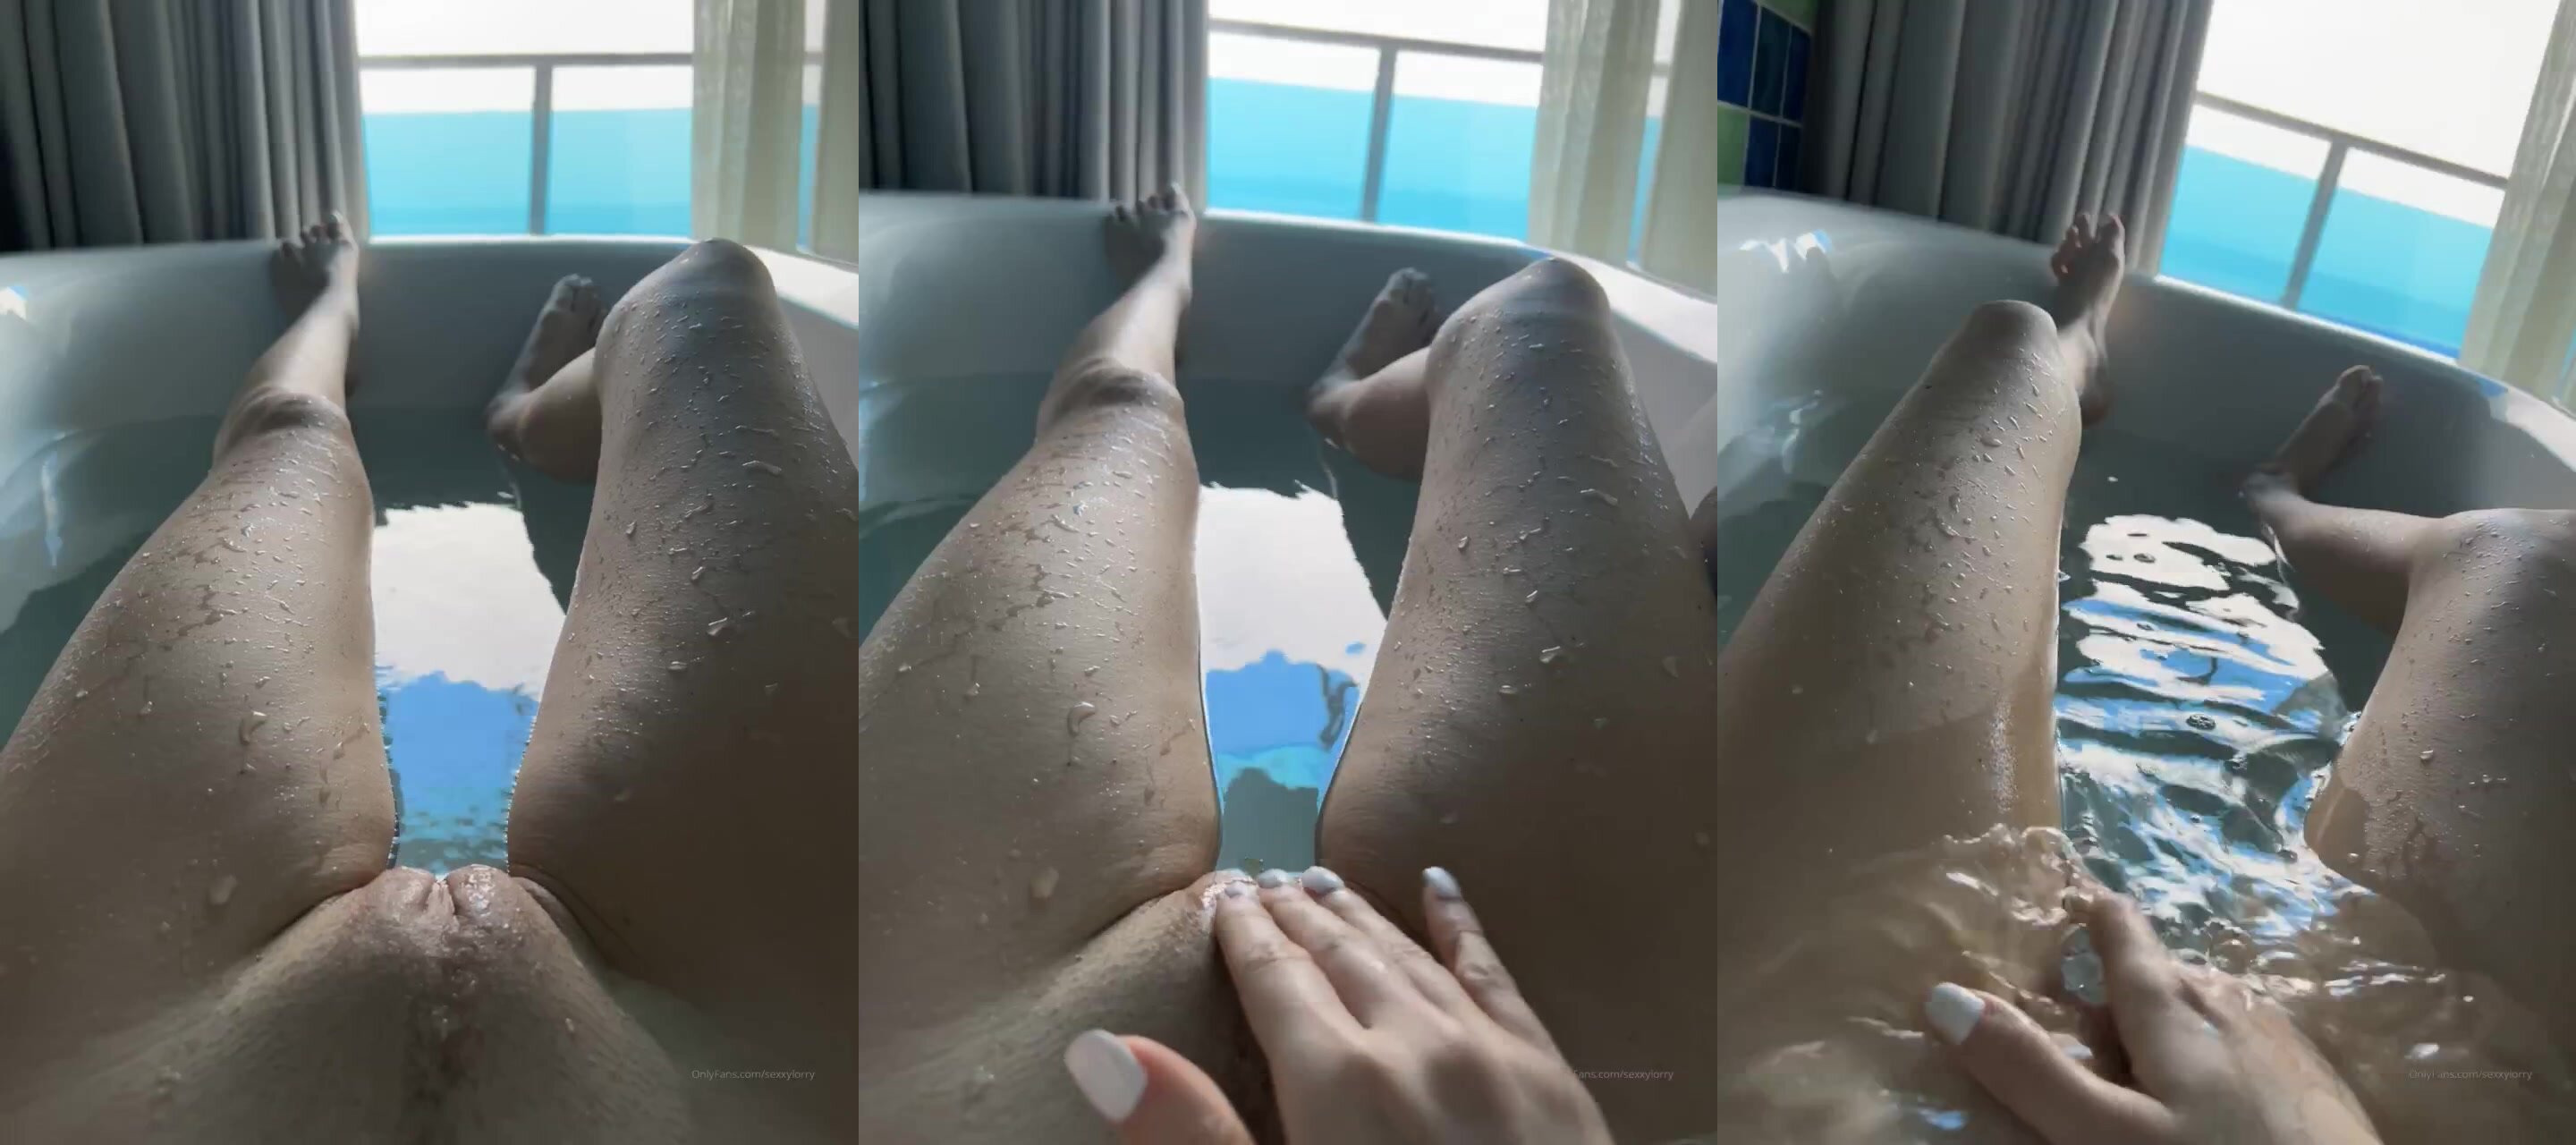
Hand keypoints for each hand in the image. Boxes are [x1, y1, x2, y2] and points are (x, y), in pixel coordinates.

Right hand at [1062, 865, 1611, 1142]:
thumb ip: (1193, 1134)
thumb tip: (1102, 1051)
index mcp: (1337, 1081)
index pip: (1273, 979)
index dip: (1239, 934)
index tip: (1216, 895)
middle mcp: (1412, 1041)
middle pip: (1339, 955)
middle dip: (1294, 916)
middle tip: (1261, 878)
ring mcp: (1490, 1050)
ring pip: (1409, 955)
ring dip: (1362, 916)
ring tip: (1324, 881)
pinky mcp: (1551, 1071)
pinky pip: (1495, 976)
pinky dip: (1461, 926)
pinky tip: (1444, 887)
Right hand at [1927, 890, 2378, 1143]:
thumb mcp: (2106, 1135)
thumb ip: (2031, 1070)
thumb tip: (1942, 995)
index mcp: (2172, 1004)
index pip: (2122, 929)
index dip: (2090, 910)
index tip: (2065, 897)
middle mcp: (2230, 1002)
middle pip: (2166, 972)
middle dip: (2125, 981)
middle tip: (2084, 1012)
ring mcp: (2284, 1040)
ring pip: (2213, 1009)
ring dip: (2175, 1020)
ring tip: (2146, 1057)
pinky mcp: (2321, 1084)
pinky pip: (2253, 1045)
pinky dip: (2221, 1055)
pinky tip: (2218, 1097)